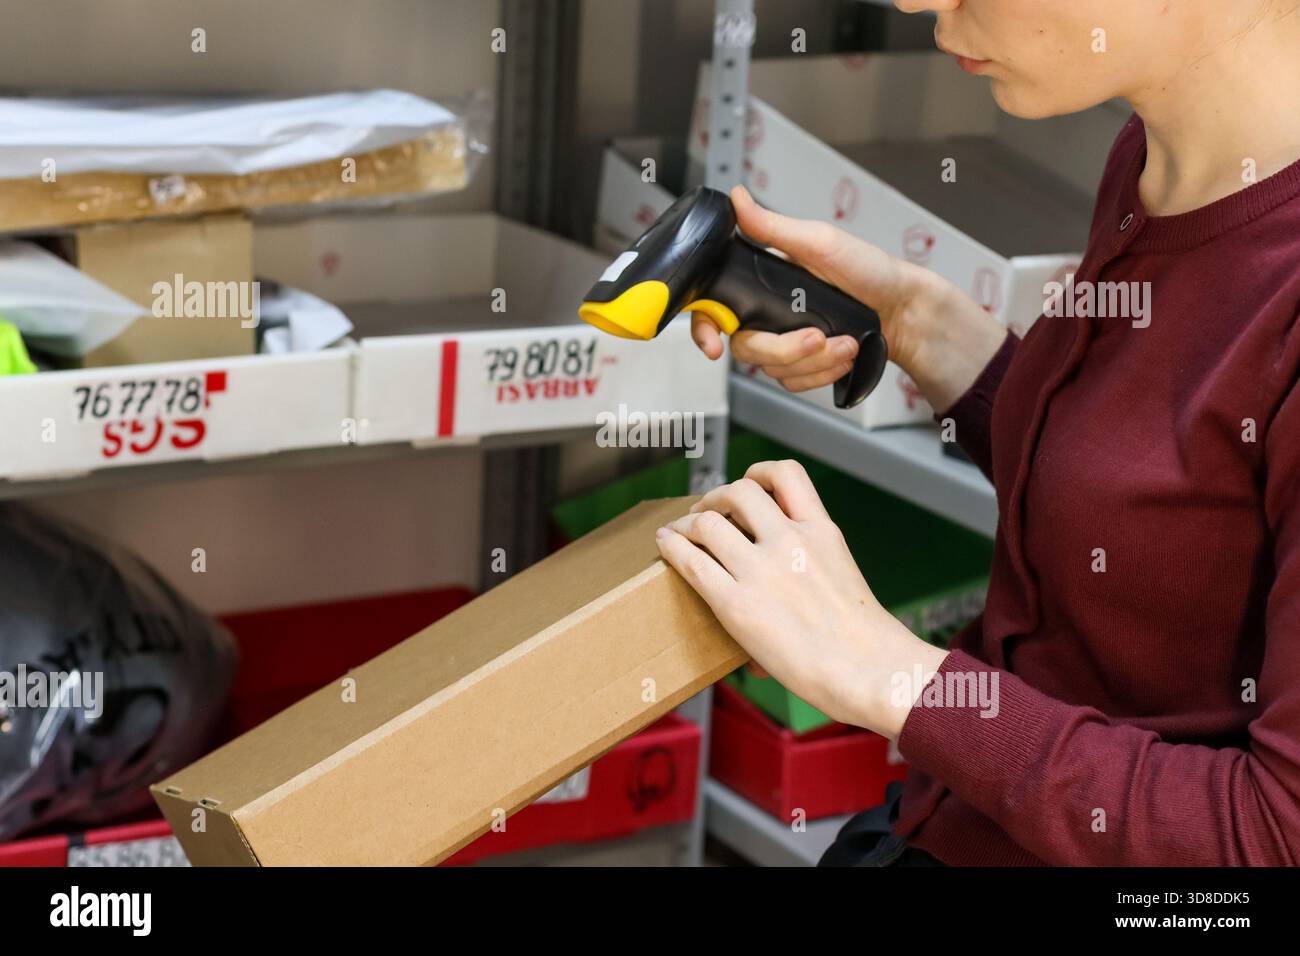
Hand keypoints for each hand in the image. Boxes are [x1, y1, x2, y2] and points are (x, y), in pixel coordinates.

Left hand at [654, 459, 948, 738]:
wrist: (867, 671)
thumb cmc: (863, 642)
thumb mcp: (843, 578)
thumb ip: (810, 565)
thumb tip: (779, 593)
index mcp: (822, 532)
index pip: (787, 474)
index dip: (759, 472)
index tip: (748, 482)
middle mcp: (790, 541)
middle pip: (739, 491)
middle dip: (716, 496)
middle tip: (705, 511)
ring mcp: (761, 570)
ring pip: (708, 522)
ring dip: (689, 522)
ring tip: (680, 531)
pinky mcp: (736, 603)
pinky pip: (691, 561)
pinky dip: (672, 547)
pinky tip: (666, 545)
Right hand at [691, 185, 1007, 413]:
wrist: (907, 312)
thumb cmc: (870, 271)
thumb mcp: (819, 242)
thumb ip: (772, 227)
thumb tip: (736, 199)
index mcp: (762, 282)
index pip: (714, 308)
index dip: (704, 329)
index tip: (715, 345)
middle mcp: (768, 314)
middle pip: (747, 348)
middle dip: (785, 349)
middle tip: (817, 337)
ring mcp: (785, 342)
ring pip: (774, 371)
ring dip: (814, 362)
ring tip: (845, 343)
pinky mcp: (803, 366)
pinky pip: (795, 384)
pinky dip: (821, 374)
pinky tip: (843, 356)